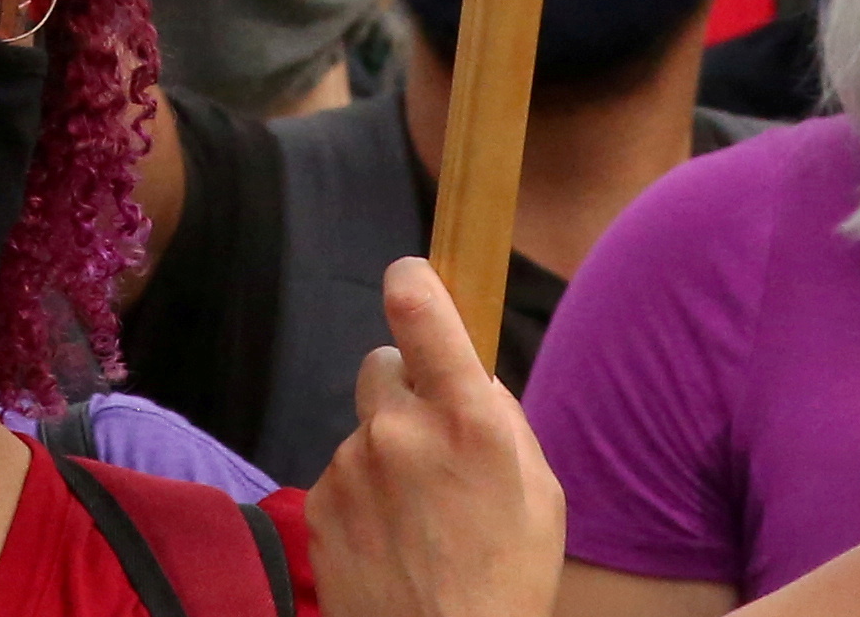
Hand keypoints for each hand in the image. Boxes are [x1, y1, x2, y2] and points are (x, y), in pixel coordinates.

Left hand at [294, 255, 562, 616]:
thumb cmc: (508, 580)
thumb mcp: (541, 494)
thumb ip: (503, 422)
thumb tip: (472, 379)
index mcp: (467, 420)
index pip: (419, 310)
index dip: (411, 281)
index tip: (410, 279)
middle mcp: (400, 431)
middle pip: (381, 363)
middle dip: (403, 388)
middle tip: (431, 442)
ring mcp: (351, 467)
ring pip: (364, 429)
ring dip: (385, 454)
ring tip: (418, 518)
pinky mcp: (318, 504)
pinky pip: (341, 475)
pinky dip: (361, 497)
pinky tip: (390, 540)